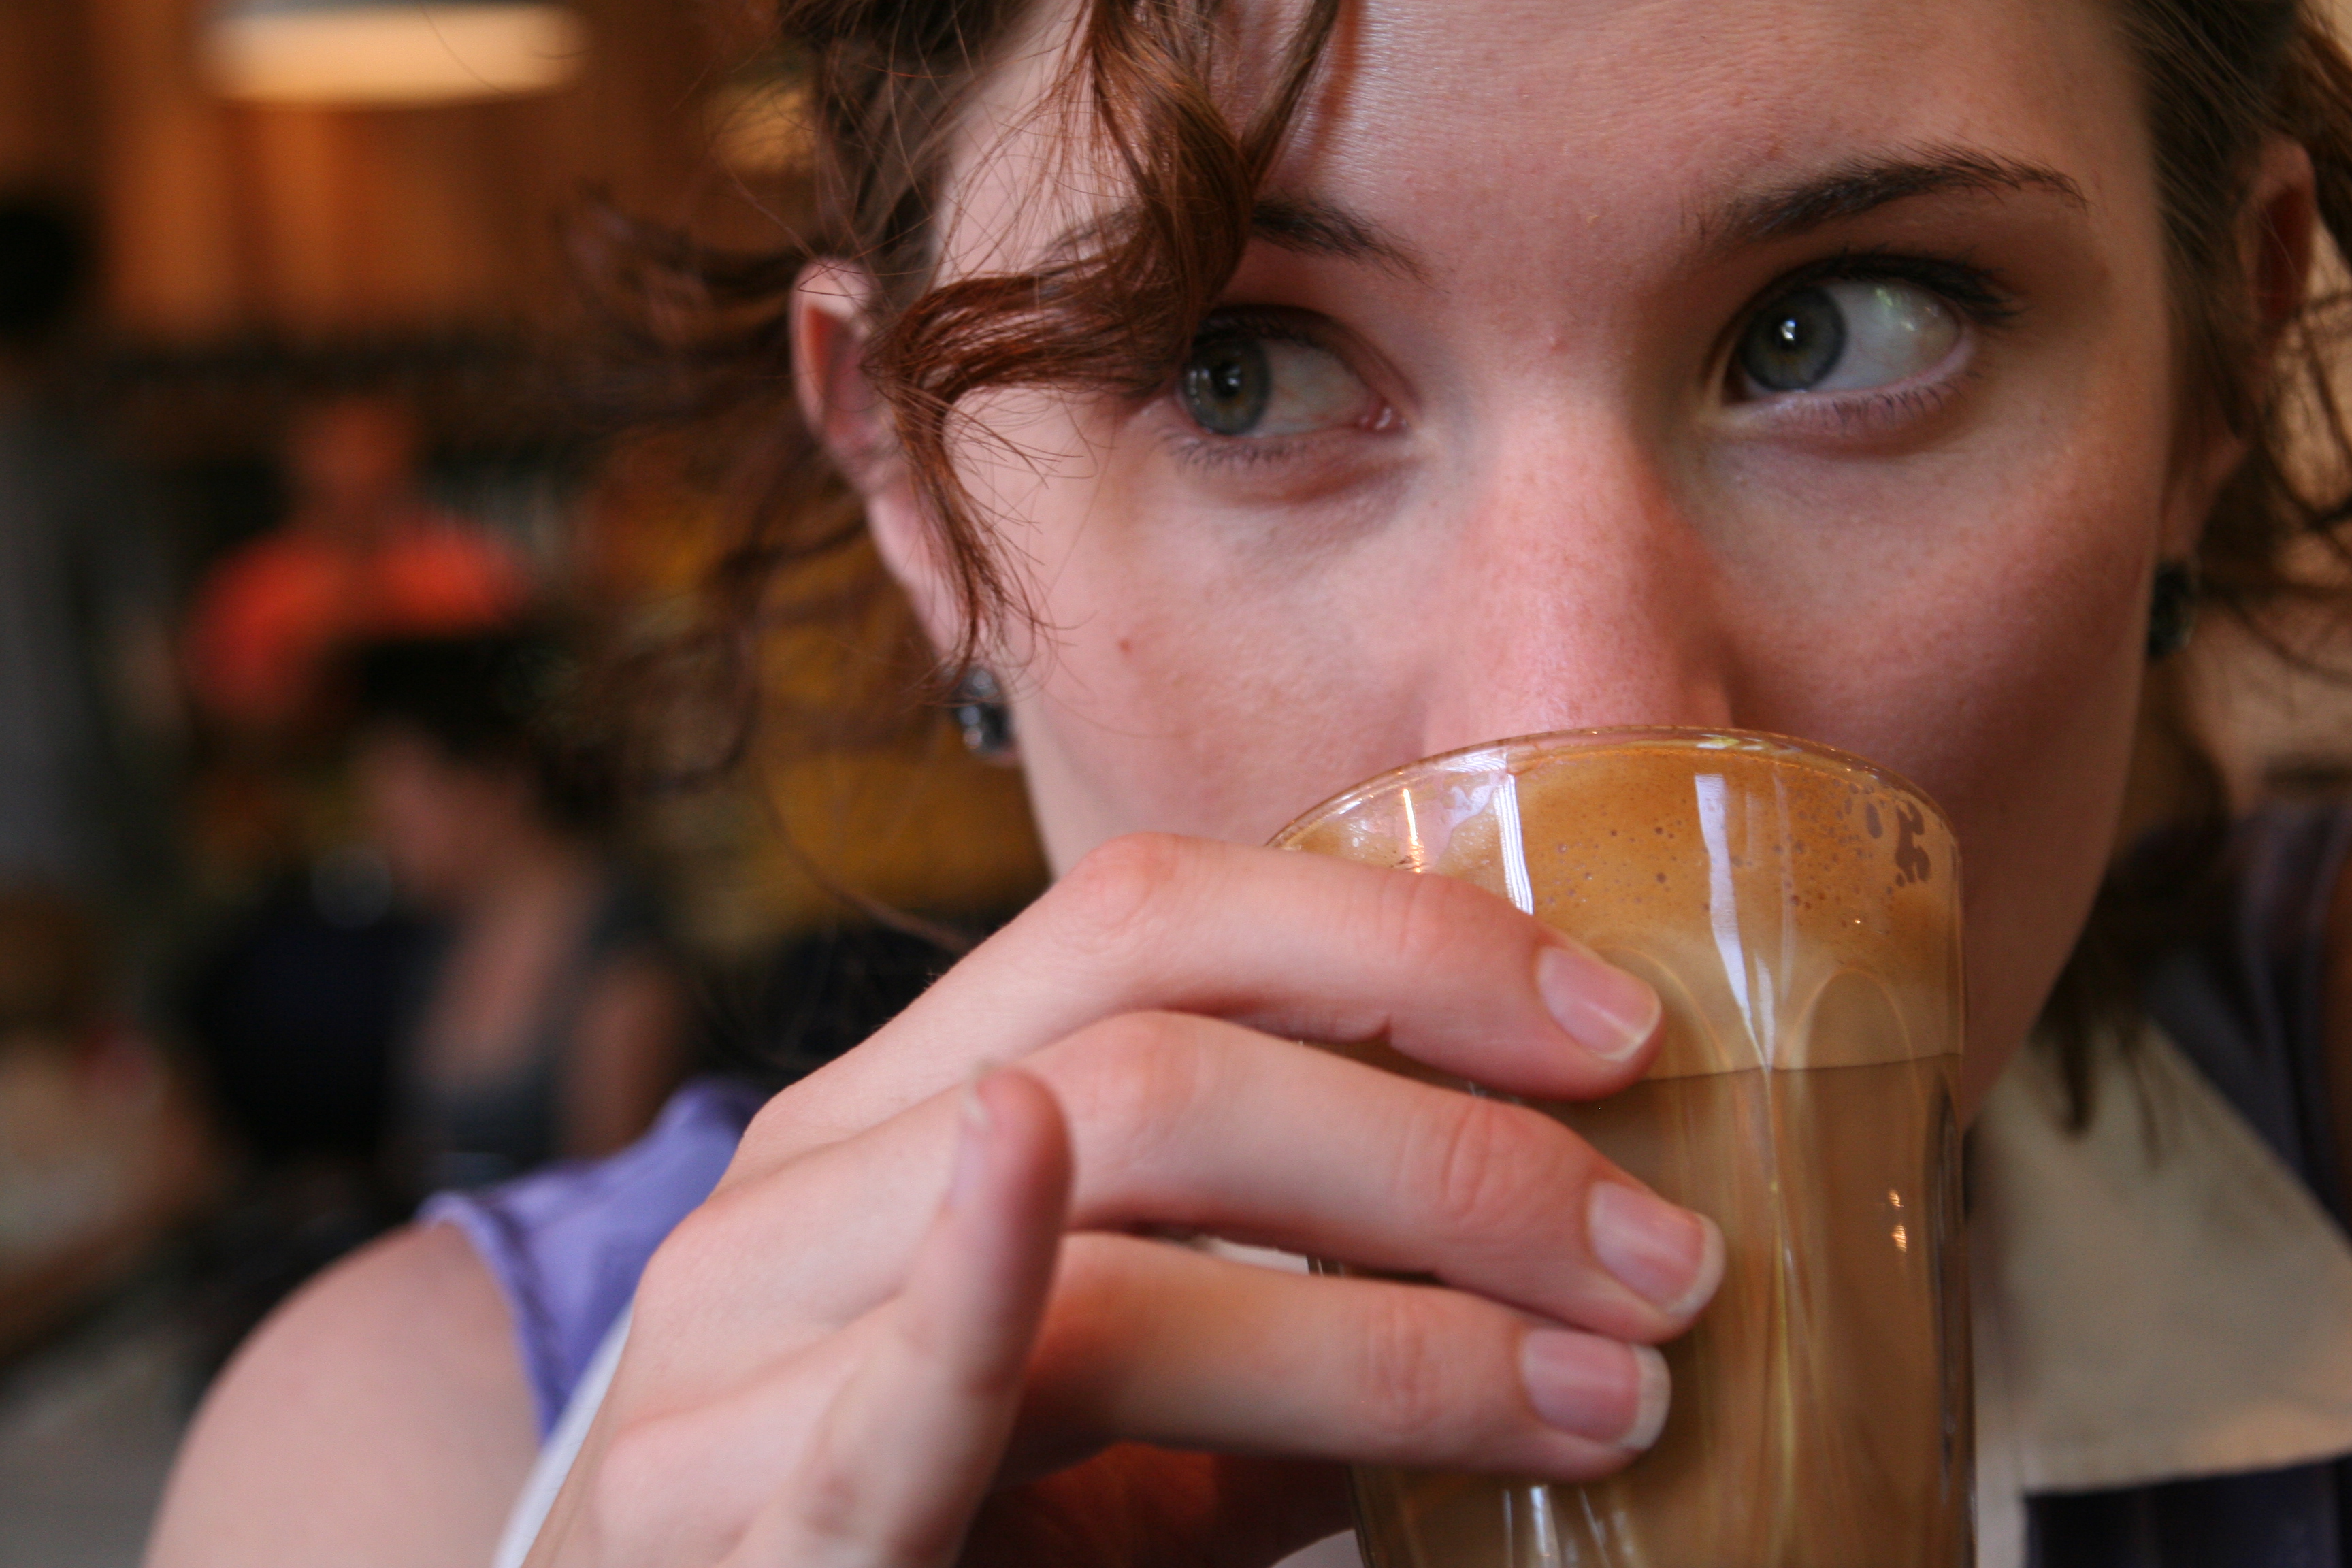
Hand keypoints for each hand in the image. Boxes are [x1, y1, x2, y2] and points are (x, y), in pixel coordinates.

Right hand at [531, 835, 1719, 1566]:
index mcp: (898, 1110)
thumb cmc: (937, 1544)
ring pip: (1088, 1227)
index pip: (1146, 916)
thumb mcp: (1120, 1426)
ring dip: (1378, 1302)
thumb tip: (1563, 1302)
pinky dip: (969, 1288)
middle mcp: (802, 1182)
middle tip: (1662, 1256)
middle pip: (1149, 1052)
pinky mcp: (722, 1535)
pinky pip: (871, 1406)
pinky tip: (1031, 1175)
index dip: (1400, 942)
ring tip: (1602, 1383)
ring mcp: (733, 1350)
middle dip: (1442, 1145)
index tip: (1619, 1034)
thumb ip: (1279, 1344)